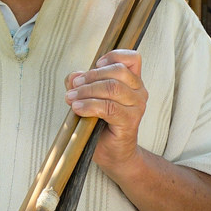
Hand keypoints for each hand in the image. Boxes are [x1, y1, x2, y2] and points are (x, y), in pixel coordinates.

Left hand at [66, 49, 147, 168]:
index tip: (95, 65)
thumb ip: (82, 84)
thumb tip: (74, 76)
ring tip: (71, 98)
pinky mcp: (130, 121)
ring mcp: (137, 107)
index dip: (112, 57)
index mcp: (133, 82)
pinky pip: (109, 108)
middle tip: (74, 86)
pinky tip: (77, 108)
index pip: (132, 58)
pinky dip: (89, 105)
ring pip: (113, 88)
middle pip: (118, 71)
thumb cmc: (101, 125)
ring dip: (87, 91)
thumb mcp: (89, 99)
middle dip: (91, 76)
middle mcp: (139, 92)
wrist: (113, 154)